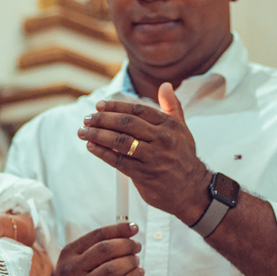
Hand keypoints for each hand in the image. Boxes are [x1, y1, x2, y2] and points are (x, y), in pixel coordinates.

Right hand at [20, 222, 142, 275]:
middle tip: (136, 246)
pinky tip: (138, 273)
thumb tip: (127, 232)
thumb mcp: (76, 260)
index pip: (97, 235)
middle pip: (105, 250)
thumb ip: (96, 246)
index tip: (134, 227)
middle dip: (126, 245)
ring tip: (135, 261)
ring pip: (112, 269)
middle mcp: (73, 270)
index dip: (119, 229)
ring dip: (130, 262)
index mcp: (69, 253)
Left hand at [78, 83, 209, 224]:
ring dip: (98, 135)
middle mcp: (161, 139)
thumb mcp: (182, 129)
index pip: (137, 110)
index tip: (100, 106)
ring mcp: (152, 157)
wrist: (192, 189)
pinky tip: (92, 147)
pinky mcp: (144, 175)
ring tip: (84, 132)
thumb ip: (172, 106)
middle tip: (88, 118)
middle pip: (126, 123)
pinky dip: (103, 153)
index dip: (115, 106)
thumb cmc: (183, 158)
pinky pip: (119, 161)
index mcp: (168, 125)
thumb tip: (165, 86)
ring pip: (120, 141)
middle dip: (102, 119)